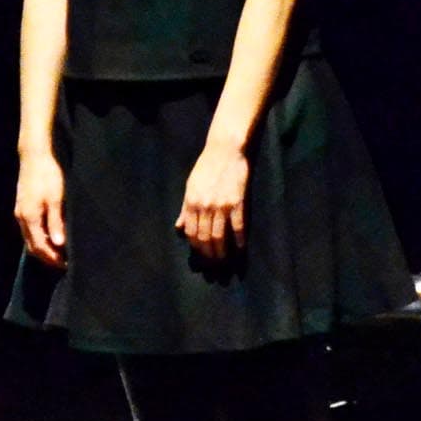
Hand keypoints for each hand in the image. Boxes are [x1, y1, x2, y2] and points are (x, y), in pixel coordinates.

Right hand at [14, 151, 67, 267]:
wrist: (35, 156)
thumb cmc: (48, 176)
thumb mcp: (56, 199)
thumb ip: (56, 222)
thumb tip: (59, 244)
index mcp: (29, 218)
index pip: (40, 246)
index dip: (52, 258)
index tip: (67, 265)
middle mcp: (21, 217)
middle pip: (32, 245)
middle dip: (47, 256)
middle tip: (64, 263)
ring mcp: (20, 212)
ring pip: (29, 238)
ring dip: (43, 248)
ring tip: (60, 253)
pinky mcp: (23, 206)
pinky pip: (29, 229)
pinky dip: (39, 237)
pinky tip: (51, 237)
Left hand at [178, 140, 248, 261]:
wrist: (225, 150)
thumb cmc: (207, 167)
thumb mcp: (190, 187)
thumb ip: (185, 209)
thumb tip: (180, 228)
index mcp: (191, 203)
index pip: (192, 234)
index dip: (197, 251)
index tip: (203, 261)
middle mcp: (204, 207)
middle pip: (205, 239)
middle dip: (209, 257)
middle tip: (215, 269)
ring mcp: (221, 205)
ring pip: (219, 236)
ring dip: (222, 254)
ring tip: (226, 264)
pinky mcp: (237, 202)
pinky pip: (237, 226)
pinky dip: (238, 241)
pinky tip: (240, 250)